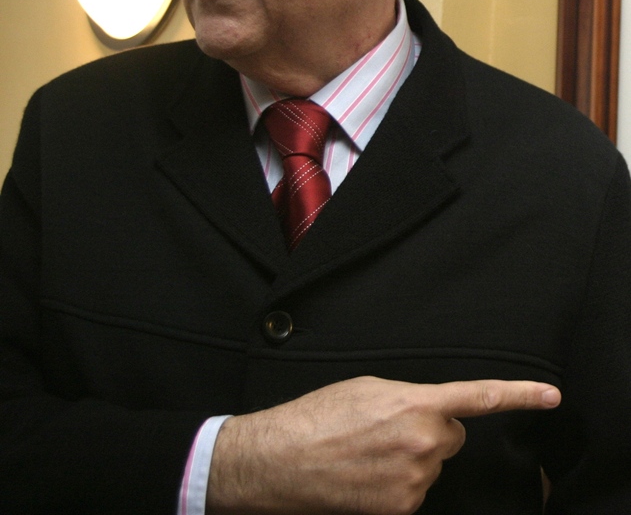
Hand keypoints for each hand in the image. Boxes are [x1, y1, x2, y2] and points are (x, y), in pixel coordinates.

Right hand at [206, 375, 559, 513]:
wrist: (284, 459)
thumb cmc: (320, 416)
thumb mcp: (368, 388)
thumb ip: (409, 397)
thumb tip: (429, 411)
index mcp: (415, 404)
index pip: (478, 398)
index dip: (519, 395)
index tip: (550, 395)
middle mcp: (422, 443)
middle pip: (450, 436)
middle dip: (429, 431)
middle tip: (387, 431)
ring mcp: (415, 481)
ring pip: (432, 466)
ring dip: (411, 459)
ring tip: (369, 453)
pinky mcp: (403, 509)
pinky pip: (416, 491)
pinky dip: (398, 484)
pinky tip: (368, 476)